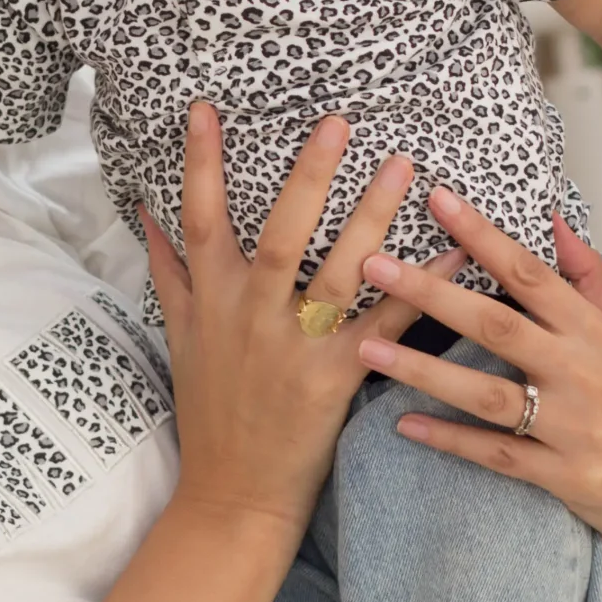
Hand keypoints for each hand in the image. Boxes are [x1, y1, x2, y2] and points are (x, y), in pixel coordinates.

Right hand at [144, 108, 442, 537]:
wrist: (232, 493)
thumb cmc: (210, 412)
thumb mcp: (180, 337)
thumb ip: (169, 271)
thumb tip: (146, 211)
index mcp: (211, 301)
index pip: (198, 219)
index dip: (200, 164)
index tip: (206, 108)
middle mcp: (250, 317)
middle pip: (278, 235)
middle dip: (307, 177)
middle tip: (338, 123)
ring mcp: (294, 348)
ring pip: (336, 273)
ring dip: (372, 218)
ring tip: (404, 167)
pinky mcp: (336, 379)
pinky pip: (386, 325)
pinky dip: (421, 289)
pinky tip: (455, 255)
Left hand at [352, 192, 601, 576]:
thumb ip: (585, 277)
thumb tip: (554, 216)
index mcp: (594, 331)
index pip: (530, 273)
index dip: (483, 235)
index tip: (436, 199)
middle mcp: (584, 372)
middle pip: (497, 326)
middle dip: (431, 294)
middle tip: (371, 265)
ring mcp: (574, 426)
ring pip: (486, 394)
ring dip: (422, 370)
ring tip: (366, 347)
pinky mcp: (563, 475)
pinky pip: (495, 453)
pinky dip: (449, 438)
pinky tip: (401, 423)